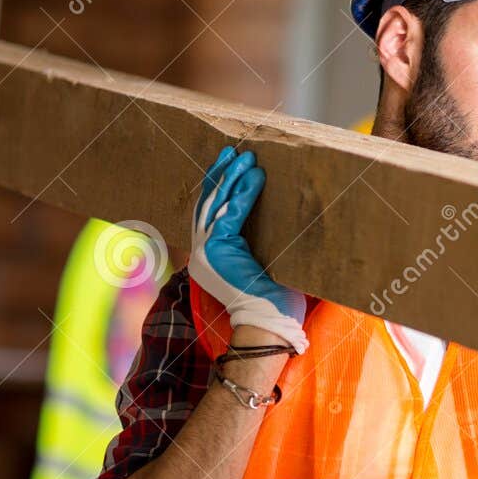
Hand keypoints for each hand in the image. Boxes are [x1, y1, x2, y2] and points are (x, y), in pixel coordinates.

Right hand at [189, 146, 308, 352]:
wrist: (268, 326)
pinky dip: (245, 194)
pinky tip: (256, 177)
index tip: (228, 165)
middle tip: (233, 152)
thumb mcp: (260, 268)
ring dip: (233, 178)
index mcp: (209, 258)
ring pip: (217, 205)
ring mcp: (206, 252)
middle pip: (207, 204)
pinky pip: (231, 214)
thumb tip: (276, 226)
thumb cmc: (273, 304)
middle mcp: (202, 254)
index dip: (217, 188)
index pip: (209, 215)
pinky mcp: (218, 251)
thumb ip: (255, 248)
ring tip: (247, 158)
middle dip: (220, 175)